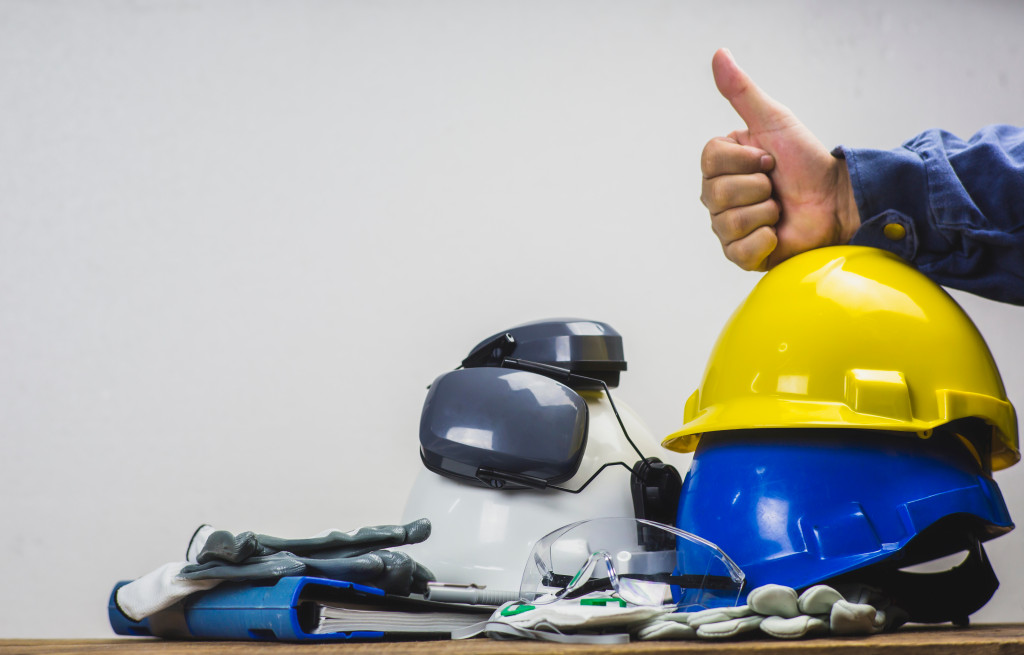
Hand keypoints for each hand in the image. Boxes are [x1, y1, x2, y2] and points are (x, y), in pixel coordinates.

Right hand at [700, 48, 859, 270]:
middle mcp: (719, 198)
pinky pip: (739, 251)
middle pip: (716, 193)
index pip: (710, 160)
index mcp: (722, 166)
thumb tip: (719, 54)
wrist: (837, 201)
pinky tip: (778, 234)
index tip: (769, 158)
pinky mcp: (744, 256)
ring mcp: (729, 228)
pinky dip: (764, 241)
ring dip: (765, 212)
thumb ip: (742, 92)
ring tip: (780, 209)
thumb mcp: (775, 121)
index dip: (744, 159)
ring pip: (729, 222)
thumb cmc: (807, 162)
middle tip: (777, 186)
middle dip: (758, 186)